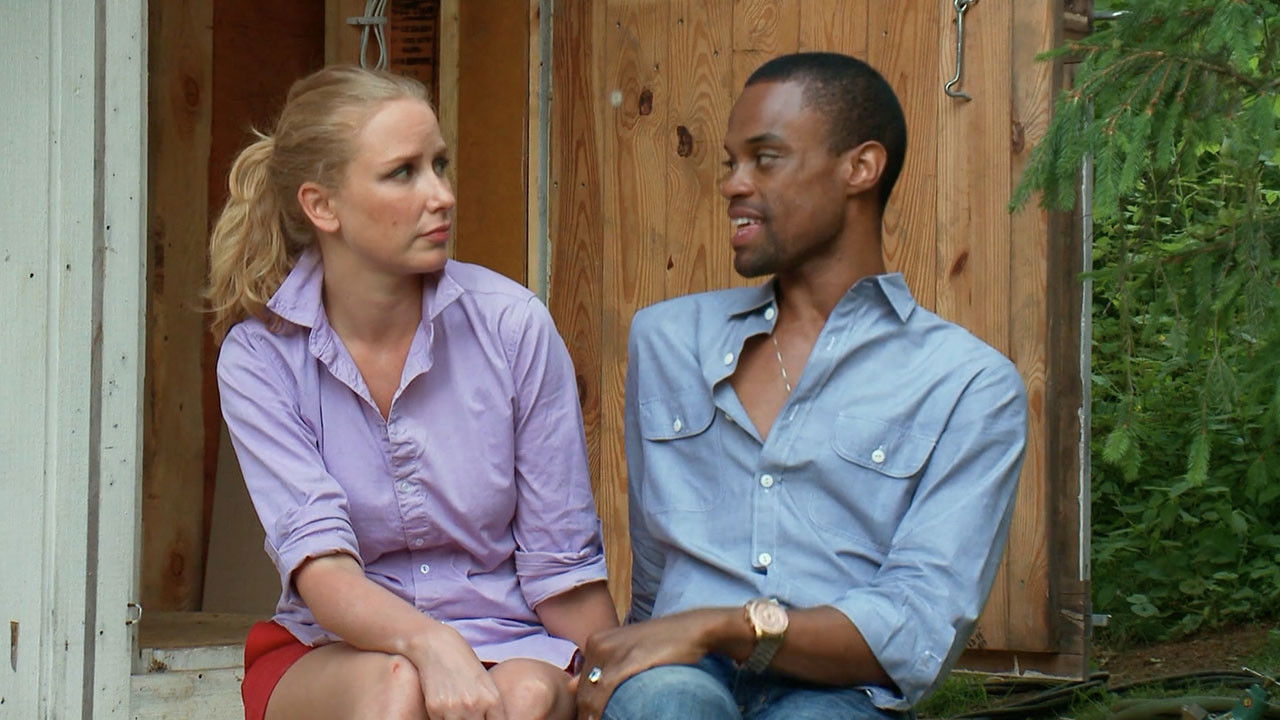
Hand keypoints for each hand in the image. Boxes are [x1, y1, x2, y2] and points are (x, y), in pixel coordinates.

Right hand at [409, 621, 507, 719]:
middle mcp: (474, 706)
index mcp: (492, 700)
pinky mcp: (435, 709)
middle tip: (471, 716)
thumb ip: (491, 708)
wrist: (439, 647)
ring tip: (458, 715)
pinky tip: (445, 713)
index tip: (484, 718)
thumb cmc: (466, 666)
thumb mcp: (486, 684)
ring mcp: (454, 708)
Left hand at [573, 609, 736, 719]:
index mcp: (595, 641)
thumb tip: (574, 687)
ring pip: (589, 696)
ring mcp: (610, 652)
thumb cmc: (664, 642)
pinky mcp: (624, 662)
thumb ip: (604, 665)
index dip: (584, 705)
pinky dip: (599, 712)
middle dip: (587, 712)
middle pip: (582, 691)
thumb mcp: (629, 649)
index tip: (591, 717)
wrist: (692, 630)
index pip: (579, 683)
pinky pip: (603, 693)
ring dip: (592, 715)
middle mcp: (598, 644)